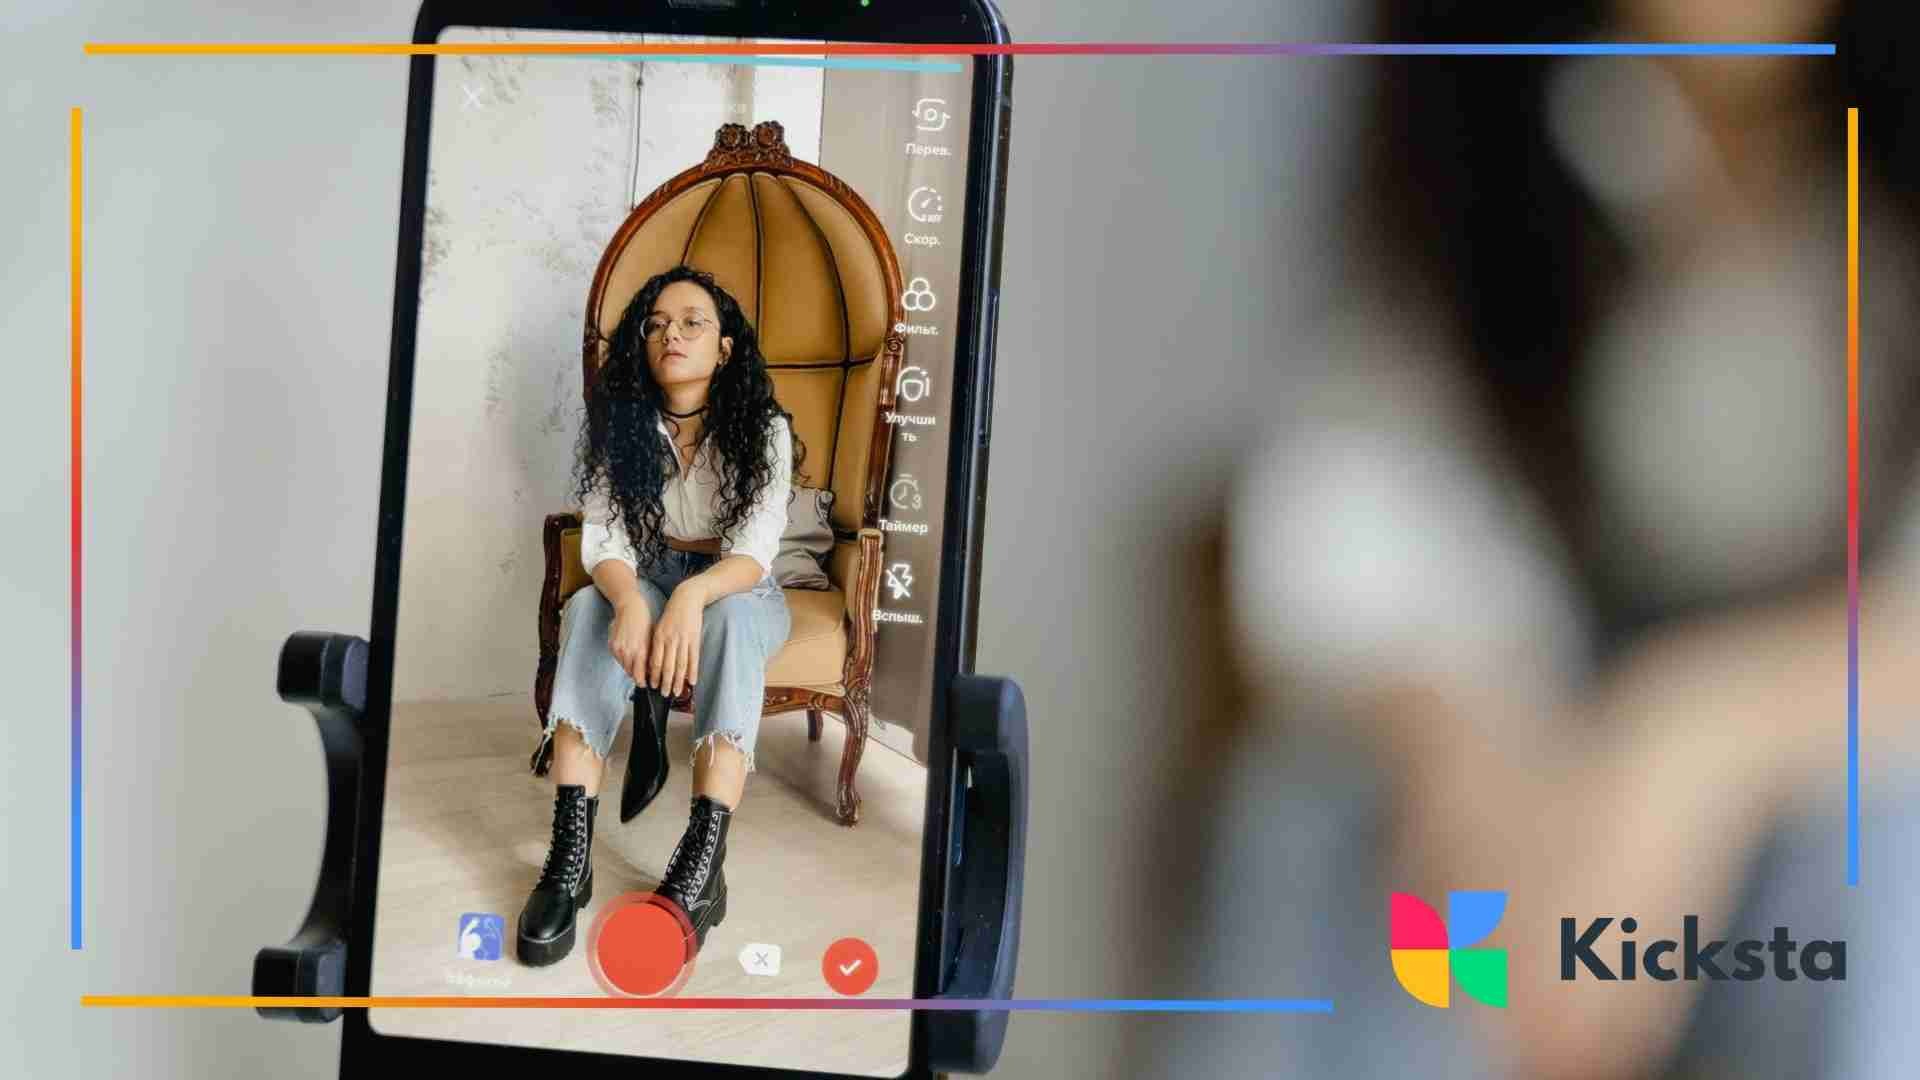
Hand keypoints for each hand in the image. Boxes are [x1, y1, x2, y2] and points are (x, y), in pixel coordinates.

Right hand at [608, 598, 652, 684]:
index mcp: (640, 651)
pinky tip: (630, 657)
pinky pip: (618, 659)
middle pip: (631, 673)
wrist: (630, 607)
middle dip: (637, 677)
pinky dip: (624, 660)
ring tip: (637, 667)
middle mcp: (628, 652)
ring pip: (624, 667)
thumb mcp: (652, 639)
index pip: (640, 675)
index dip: (643, 682)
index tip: (646, 684)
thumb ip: (651, 656)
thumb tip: (652, 669)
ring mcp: (618, 649)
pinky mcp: (612, 646)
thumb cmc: (645, 621)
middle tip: (643, 678)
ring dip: (631, 669)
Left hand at [649, 580, 707, 697]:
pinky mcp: (695, 639)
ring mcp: (684, 640)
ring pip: (680, 665)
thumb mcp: (660, 627)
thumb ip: (657, 644)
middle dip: (665, 682)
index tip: (653, 686)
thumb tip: (654, 663)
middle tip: (664, 694)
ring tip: (677, 692)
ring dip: (678, 681)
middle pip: (668, 666)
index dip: (654, 675)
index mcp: (659, 637)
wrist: (686, 598)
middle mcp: (670, 640)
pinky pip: (694, 659)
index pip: (655, 661)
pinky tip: (692, 681)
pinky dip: (693, 671)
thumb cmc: (672, 614)